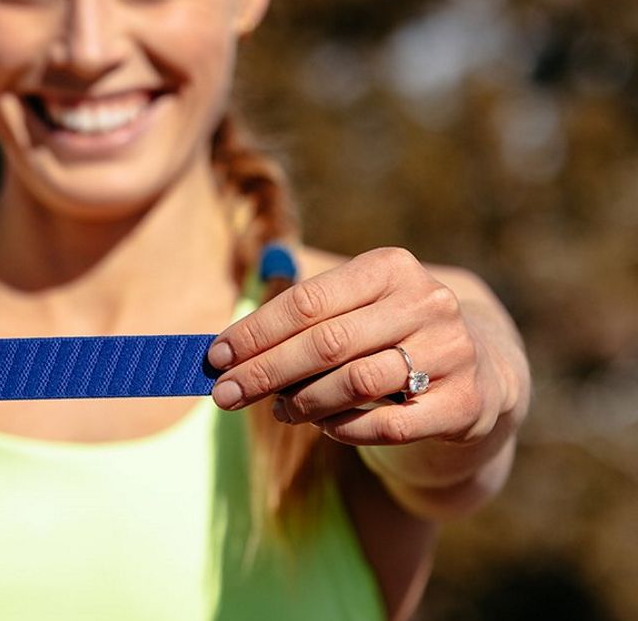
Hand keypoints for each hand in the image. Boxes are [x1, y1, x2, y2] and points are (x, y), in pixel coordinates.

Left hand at [207, 247, 502, 447]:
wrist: (482, 369)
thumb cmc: (388, 335)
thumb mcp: (352, 307)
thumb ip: (295, 315)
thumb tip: (220, 346)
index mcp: (390, 268)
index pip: (307, 302)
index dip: (255, 333)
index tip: (214, 358)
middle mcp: (428, 302)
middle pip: (325, 343)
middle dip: (265, 372)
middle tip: (224, 395)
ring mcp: (453, 352)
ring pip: (356, 382)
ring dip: (304, 402)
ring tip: (278, 410)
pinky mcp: (466, 402)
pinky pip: (389, 425)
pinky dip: (346, 428)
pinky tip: (326, 425)